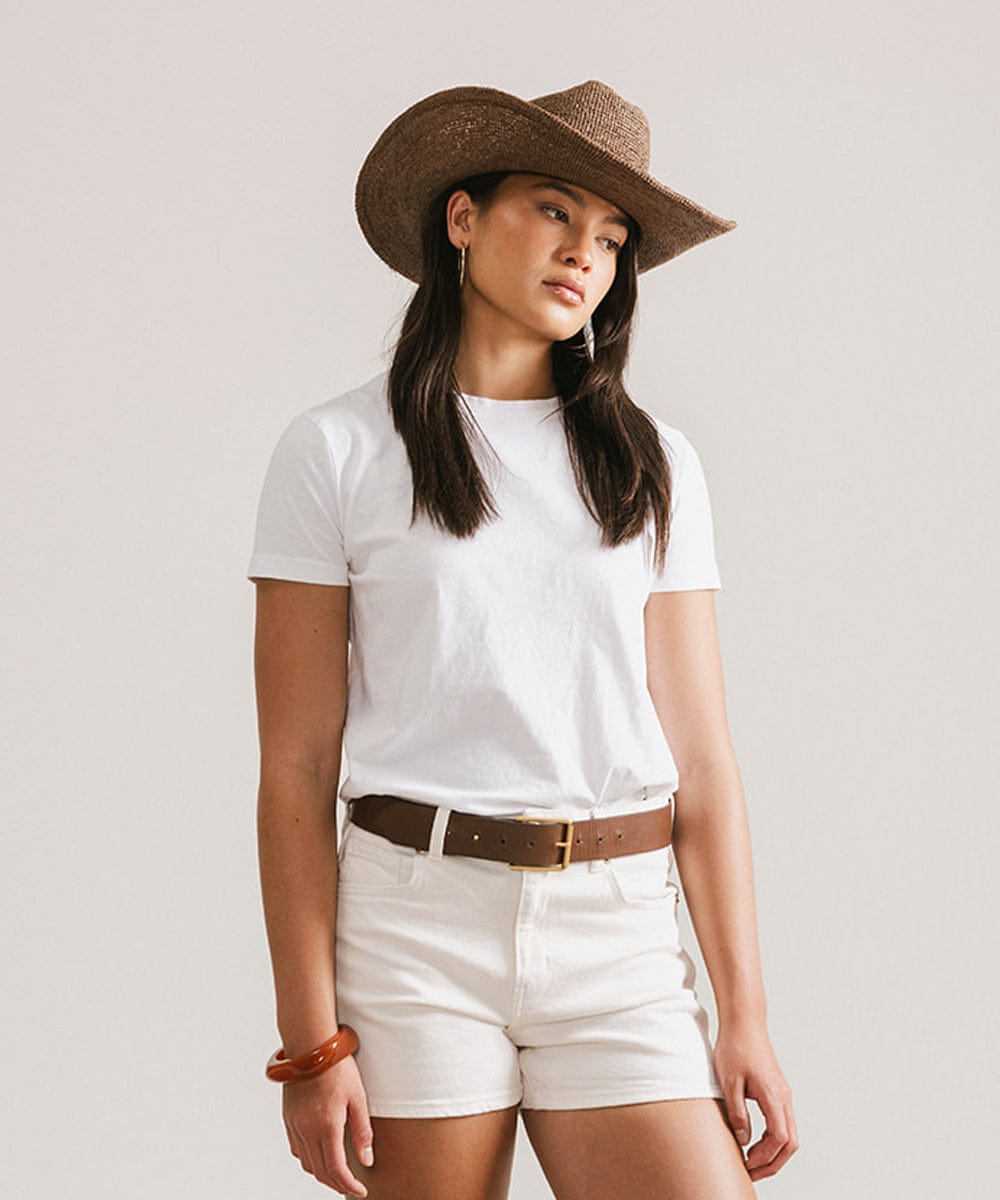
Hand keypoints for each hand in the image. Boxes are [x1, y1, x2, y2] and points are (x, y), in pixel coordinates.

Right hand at [282, 1053, 374, 1195]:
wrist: (311, 1044)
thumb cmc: (337, 1066)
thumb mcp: (358, 1097)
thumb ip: (362, 1131)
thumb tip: (366, 1160)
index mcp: (326, 1125)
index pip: (336, 1169)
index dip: (349, 1184)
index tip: (360, 1190)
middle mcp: (307, 1129)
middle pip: (319, 1171)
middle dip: (336, 1183)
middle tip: (350, 1185)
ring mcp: (295, 1124)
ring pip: (306, 1162)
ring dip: (321, 1173)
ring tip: (337, 1173)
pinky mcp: (288, 1117)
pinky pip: (296, 1148)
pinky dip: (308, 1158)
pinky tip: (319, 1153)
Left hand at [712, 1022, 797, 1181]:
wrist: (744, 1022)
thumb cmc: (735, 1046)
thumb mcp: (729, 1081)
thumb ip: (737, 1112)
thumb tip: (743, 1139)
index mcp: (774, 1095)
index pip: (779, 1138)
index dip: (764, 1157)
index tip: (746, 1163)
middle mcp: (784, 1097)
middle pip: (790, 1143)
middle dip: (773, 1163)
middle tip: (751, 1172)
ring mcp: (783, 1094)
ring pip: (789, 1135)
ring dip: (774, 1153)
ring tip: (751, 1162)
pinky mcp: (778, 1091)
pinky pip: (783, 1123)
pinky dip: (774, 1140)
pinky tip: (755, 1142)